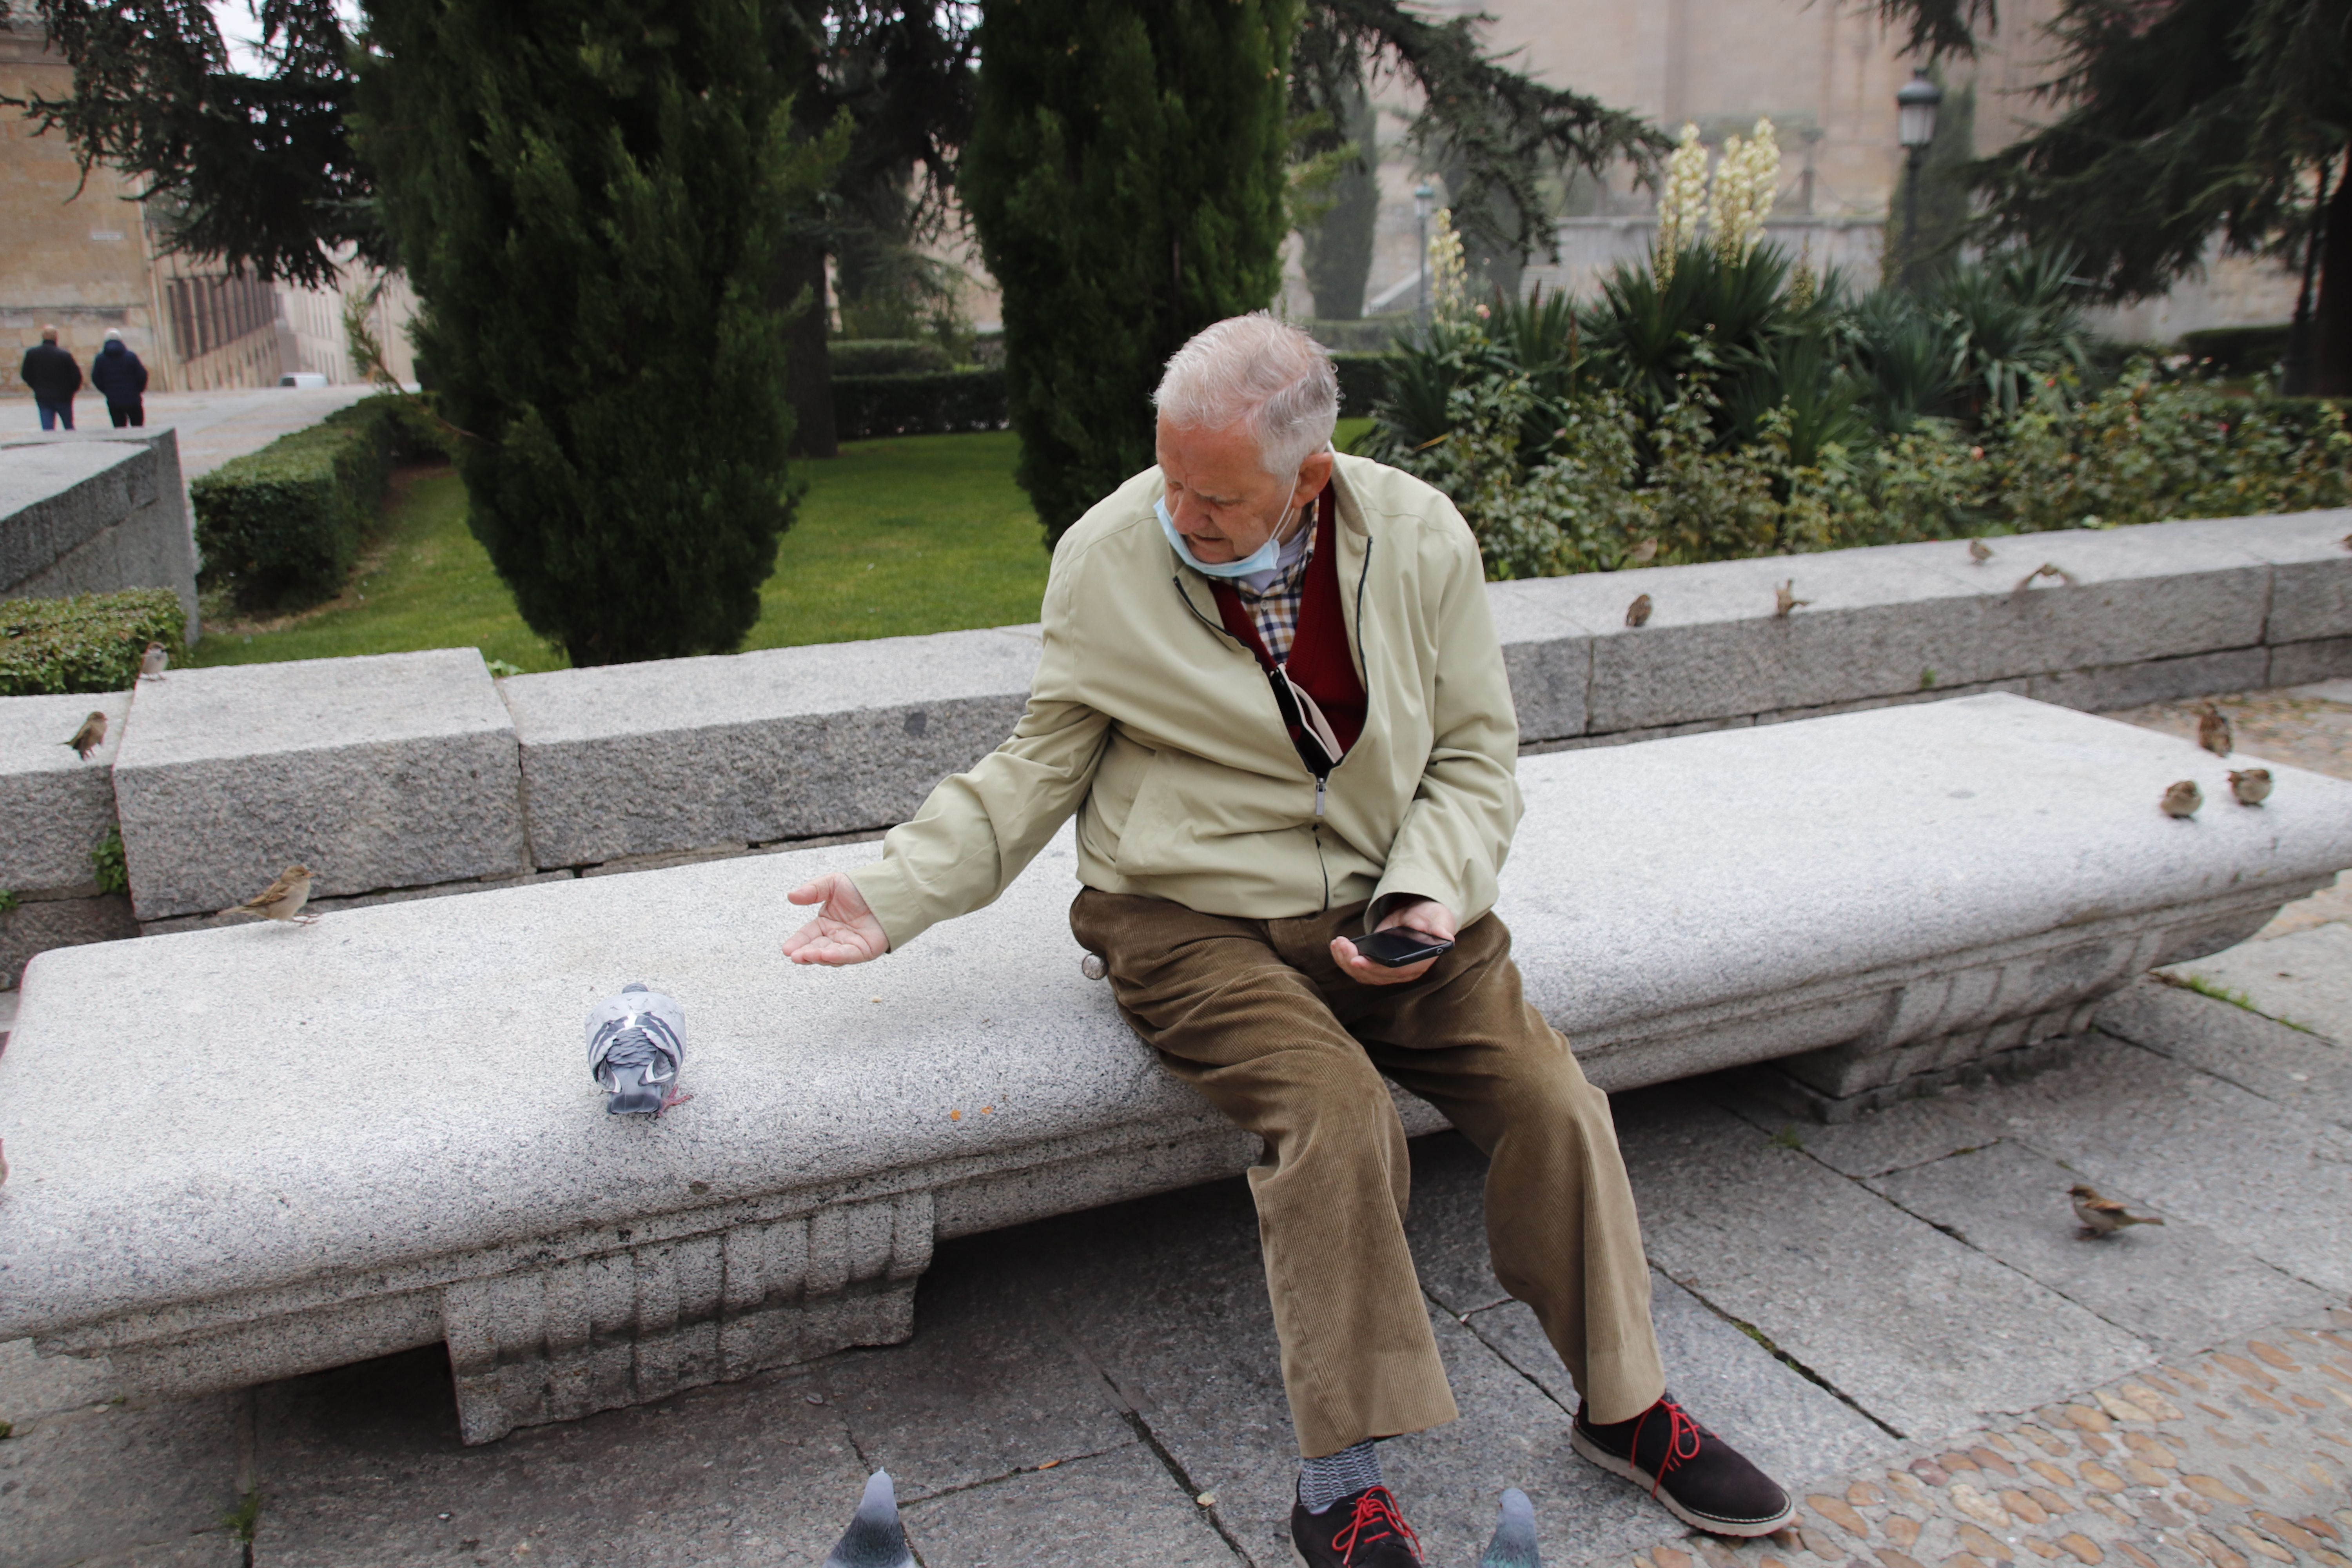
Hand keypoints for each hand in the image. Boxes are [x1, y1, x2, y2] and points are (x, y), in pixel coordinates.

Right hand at [782, 872, 889, 965]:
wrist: (887, 888)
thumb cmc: (860, 887)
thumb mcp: (833, 884)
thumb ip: (813, 891)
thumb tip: (790, 896)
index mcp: (826, 924)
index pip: (808, 935)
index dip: (797, 943)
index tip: (786, 949)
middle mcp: (836, 937)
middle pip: (817, 949)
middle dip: (805, 954)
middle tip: (794, 955)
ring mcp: (850, 945)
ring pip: (831, 956)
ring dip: (818, 957)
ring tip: (806, 955)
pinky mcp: (865, 950)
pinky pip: (849, 955)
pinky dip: (838, 956)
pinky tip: (826, 954)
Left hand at [1331, 898, 1456, 986]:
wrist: (1422, 916)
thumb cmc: (1432, 918)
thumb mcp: (1438, 919)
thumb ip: (1440, 928)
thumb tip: (1447, 937)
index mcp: (1418, 964)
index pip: (1394, 972)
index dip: (1375, 968)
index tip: (1357, 961)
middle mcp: (1402, 972)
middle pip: (1374, 976)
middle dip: (1354, 963)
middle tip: (1342, 945)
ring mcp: (1388, 970)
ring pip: (1363, 974)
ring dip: (1345, 961)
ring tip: (1338, 943)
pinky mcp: (1376, 963)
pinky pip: (1358, 968)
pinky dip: (1344, 959)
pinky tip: (1337, 946)